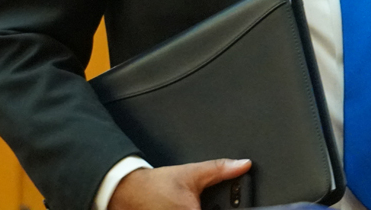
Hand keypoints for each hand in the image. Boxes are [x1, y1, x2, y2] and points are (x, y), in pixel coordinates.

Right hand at [108, 158, 251, 209]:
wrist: (128, 191)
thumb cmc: (157, 185)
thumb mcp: (192, 173)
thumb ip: (220, 170)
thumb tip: (243, 165)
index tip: (223, 207)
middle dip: (211, 209)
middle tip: (198, 202)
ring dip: (199, 209)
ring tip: (188, 203)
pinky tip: (180, 206)